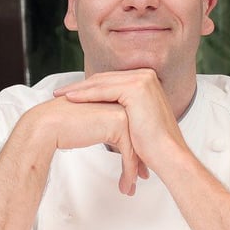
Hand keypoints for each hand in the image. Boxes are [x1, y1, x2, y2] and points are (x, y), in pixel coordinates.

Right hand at [27, 96, 146, 194]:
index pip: (132, 129)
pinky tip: (125, 184)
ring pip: (135, 146)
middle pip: (136, 137)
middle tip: (142, 178)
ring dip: (134, 170)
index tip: (139, 168)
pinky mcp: (118, 123)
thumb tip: (113, 142)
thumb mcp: (90, 127)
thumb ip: (103, 129)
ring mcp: (121, 112)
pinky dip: (128, 170)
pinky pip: (128, 151)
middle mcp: (120, 104)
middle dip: (140, 161)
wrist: (47, 124)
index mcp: (114, 102)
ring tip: (130, 188)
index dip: (136, 150)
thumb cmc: (63, 127)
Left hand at [54, 69, 188, 177]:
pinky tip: (70, 99)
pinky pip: (104, 90)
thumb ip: (123, 108)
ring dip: (78, 88)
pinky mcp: (137, 88)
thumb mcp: (135, 119)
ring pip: (101, 82)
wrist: (168, 155)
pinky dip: (85, 94)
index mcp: (147, 79)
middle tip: (60, 92)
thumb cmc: (153, 144)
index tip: (71, 93)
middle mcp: (146, 75)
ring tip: (60, 95)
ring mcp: (142, 79)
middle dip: (80, 85)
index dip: (89, 86)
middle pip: (104, 79)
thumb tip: (104, 110)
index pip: (111, 80)